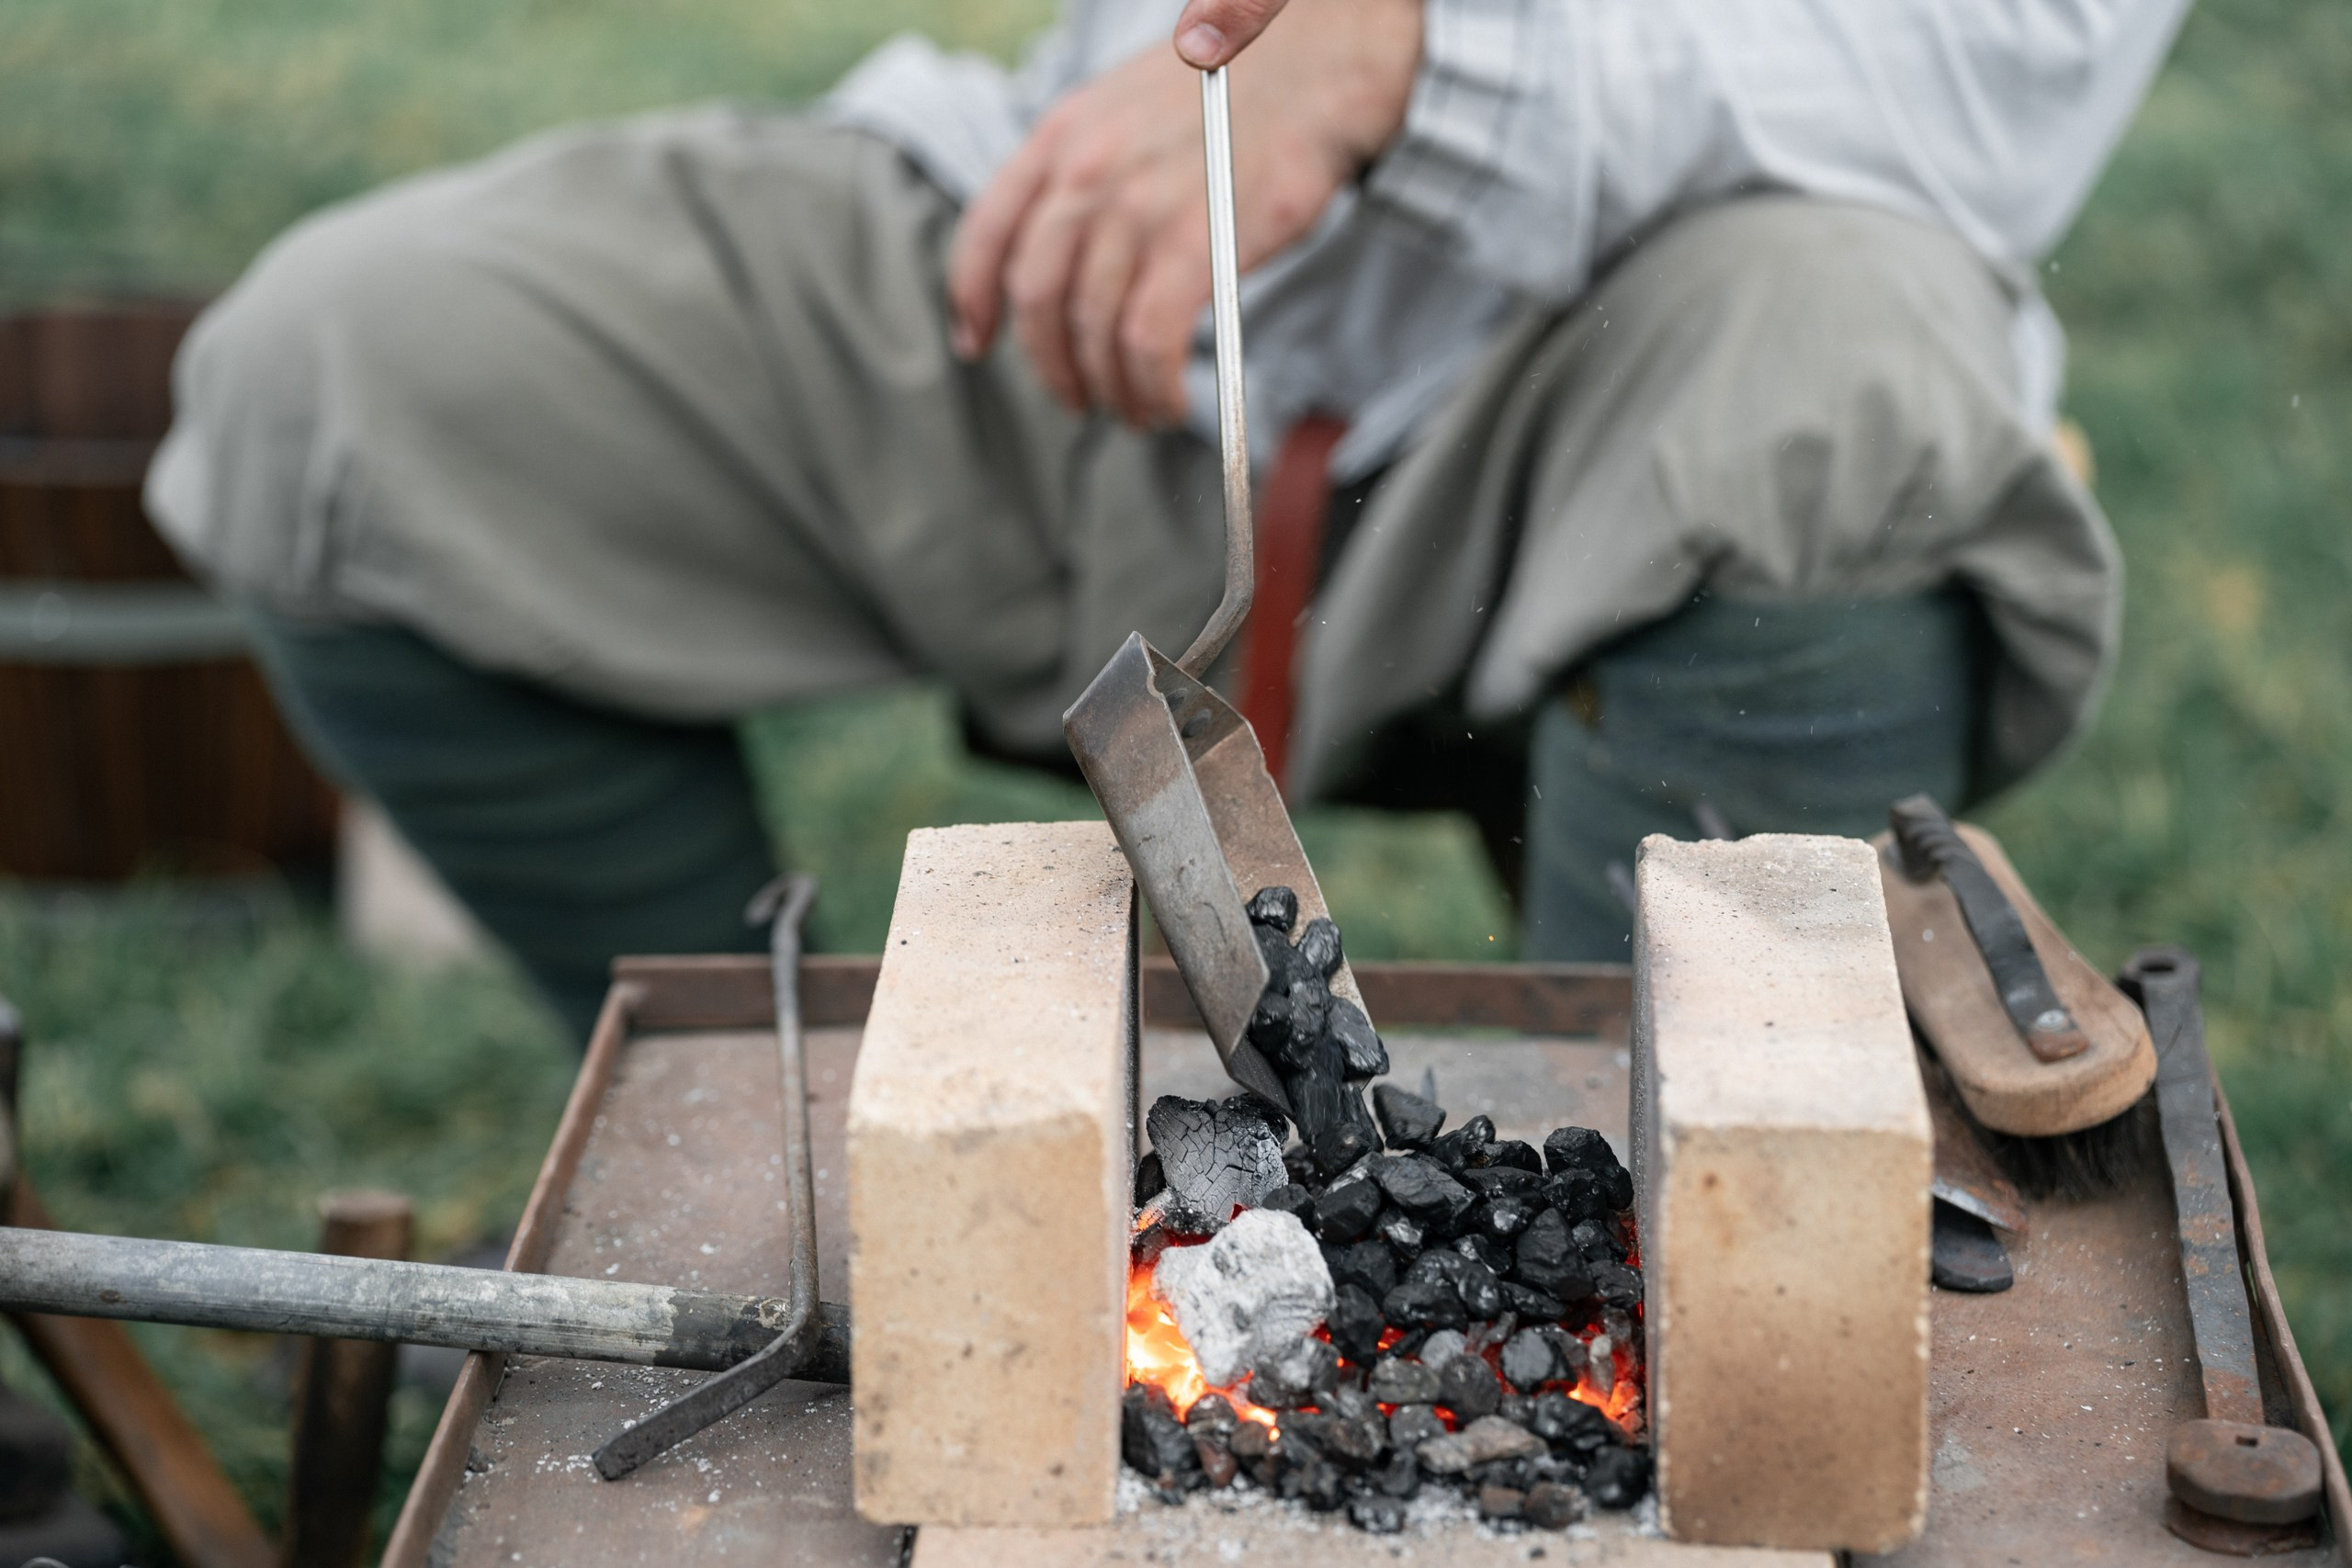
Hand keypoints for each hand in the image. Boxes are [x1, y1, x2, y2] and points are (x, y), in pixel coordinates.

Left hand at [946, 0, 1418, 427]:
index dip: (973, 300)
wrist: (1320, 65)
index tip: (977, 340)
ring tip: (1137, 408)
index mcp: (1063, 135)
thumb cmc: (1240, 92)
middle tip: (1079, 394)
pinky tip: (1167, 400)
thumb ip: (1089, 174)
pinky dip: (1152, 388)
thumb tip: (1074, 252)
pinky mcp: (1193, 246)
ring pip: (1093, 333)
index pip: (987, 231)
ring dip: (1112, 390)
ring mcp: (1136, 209)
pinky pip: (1148, 345)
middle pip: (1036, 297)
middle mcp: (1087, 172)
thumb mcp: (1131, 112)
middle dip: (1052, 365)